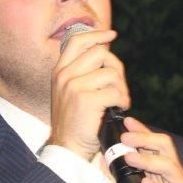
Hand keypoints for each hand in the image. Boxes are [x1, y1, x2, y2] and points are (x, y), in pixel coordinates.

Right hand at [46, 29, 130, 159]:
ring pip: (110, 72)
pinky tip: (120, 109)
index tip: (112, 34)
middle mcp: (64, 75)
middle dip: (116, 67)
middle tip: (119, 85)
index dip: (97, 34)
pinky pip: (115, 91)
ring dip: (121, 87)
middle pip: (100, 53)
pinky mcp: (86, 99)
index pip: (77, 41)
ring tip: (120, 101)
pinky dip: (123, 101)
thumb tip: (105, 52)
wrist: (67, 148)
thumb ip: (82, 73)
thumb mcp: (70, 92)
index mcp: (59, 71)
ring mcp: (74, 86)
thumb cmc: (74, 122)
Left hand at [117, 116, 182, 182]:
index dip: (141, 131)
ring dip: (148, 160)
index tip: (126, 121)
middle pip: (164, 147)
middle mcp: (174, 174)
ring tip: (130, 158)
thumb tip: (102, 156)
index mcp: (160, 168)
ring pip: (170, 166)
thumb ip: (117, 176)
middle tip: (126, 138)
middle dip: (144, 139)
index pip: (154, 143)